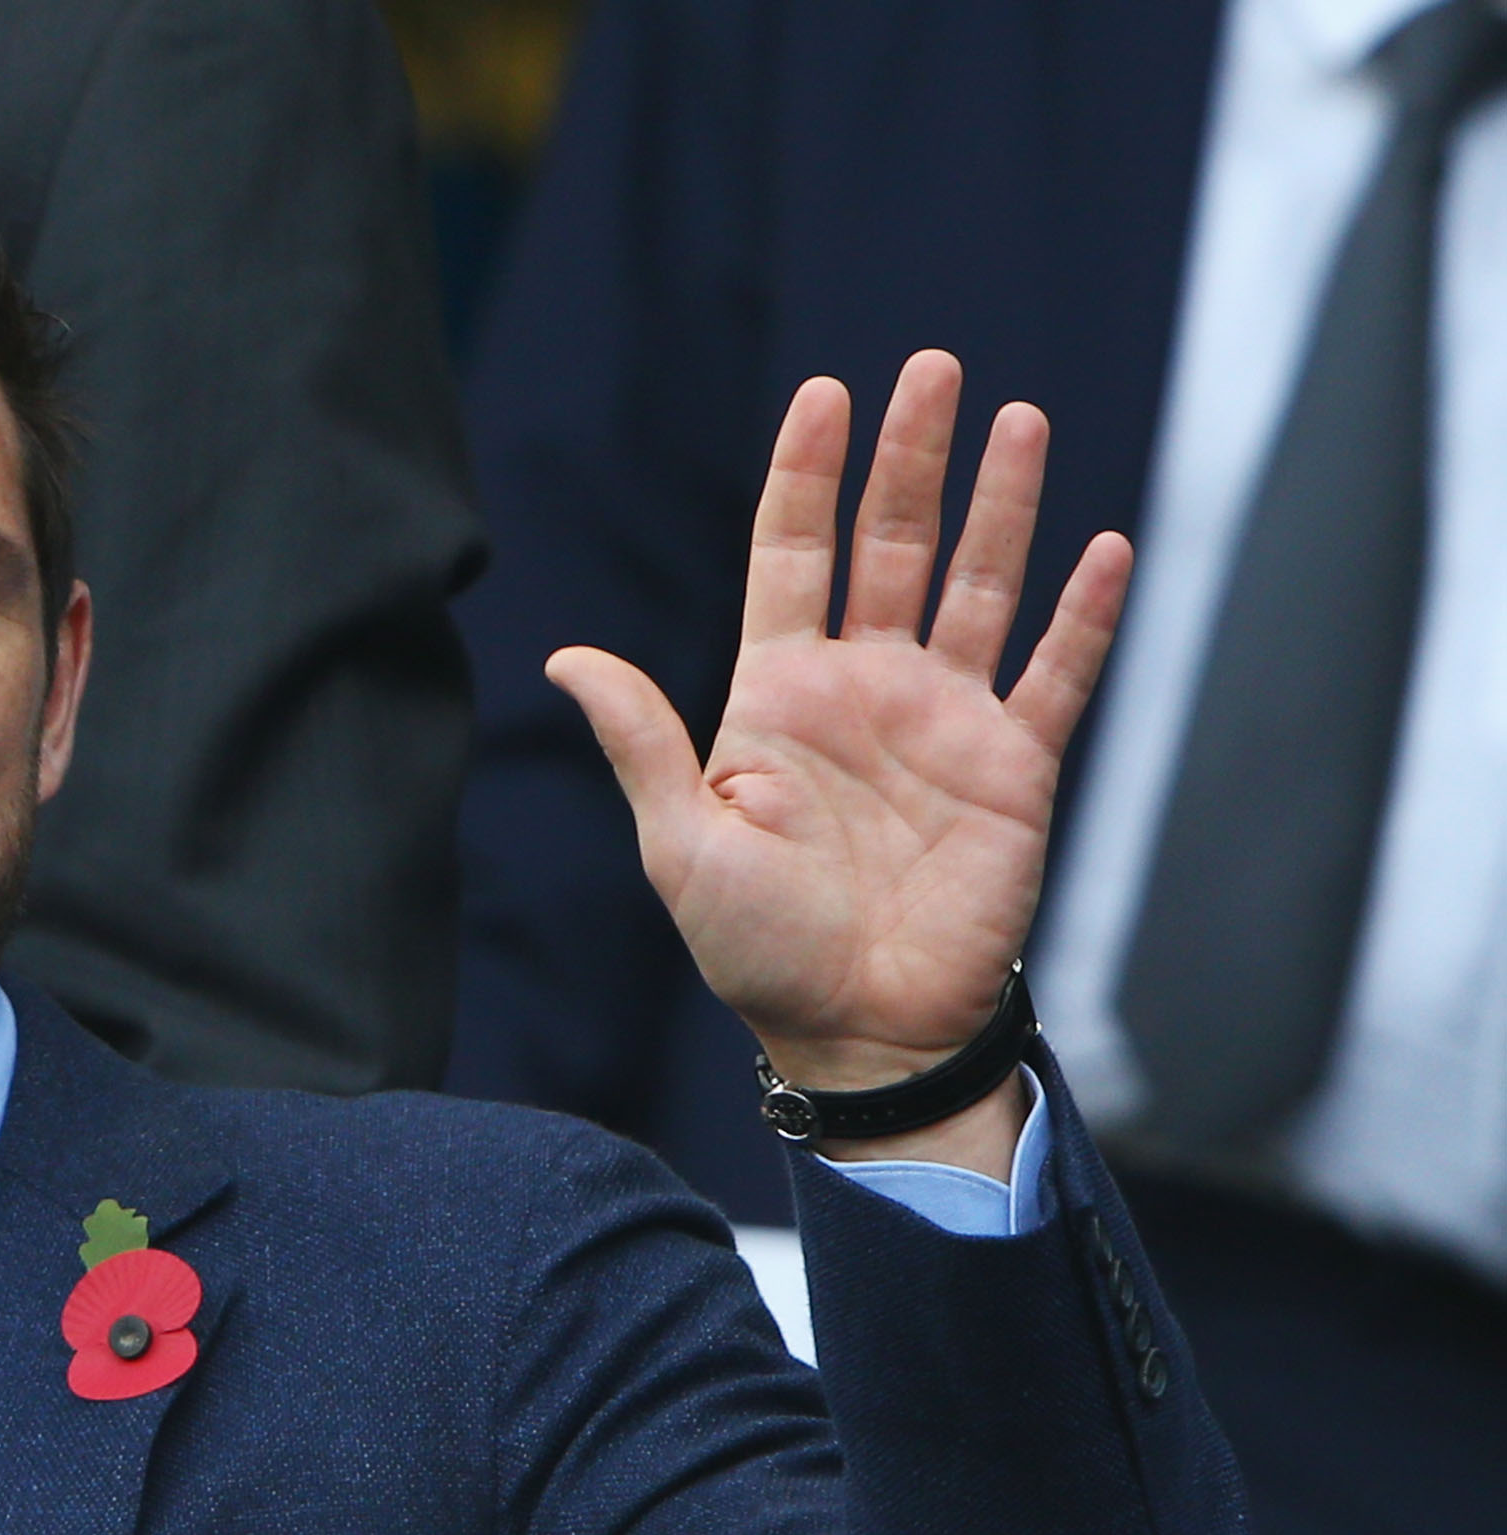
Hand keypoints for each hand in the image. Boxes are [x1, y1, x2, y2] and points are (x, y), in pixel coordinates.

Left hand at [549, 351, 1131, 1173]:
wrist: (858, 1031)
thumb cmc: (757, 949)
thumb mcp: (680, 843)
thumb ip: (641, 740)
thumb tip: (565, 657)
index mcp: (777, 695)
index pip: (793, 557)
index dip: (807, 476)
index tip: (823, 394)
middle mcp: (863, 689)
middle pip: (891, 546)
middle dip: (910, 458)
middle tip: (930, 370)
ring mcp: (944, 721)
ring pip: (980, 586)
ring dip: (1003, 505)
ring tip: (1018, 419)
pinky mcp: (1013, 767)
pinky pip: (1056, 676)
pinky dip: (1082, 615)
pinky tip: (1102, 546)